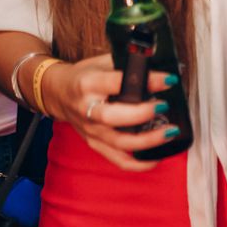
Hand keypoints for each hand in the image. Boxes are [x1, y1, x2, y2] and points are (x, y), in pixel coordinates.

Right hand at [42, 53, 177, 170]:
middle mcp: (87, 109)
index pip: (117, 82)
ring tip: (168, 132)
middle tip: (163, 106)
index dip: (144, 81)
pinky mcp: (94, 143)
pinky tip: (155, 159)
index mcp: (88, 84)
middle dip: (141, 114)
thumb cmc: (84, 76)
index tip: (167, 80)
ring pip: (118, 142)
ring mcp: (90, 130)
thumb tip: (158, 66)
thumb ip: (125, 64)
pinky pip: (117, 159)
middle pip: (113, 117)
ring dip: (146, 141)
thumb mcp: (100, 62)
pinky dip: (137, 164)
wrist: (58, 93)